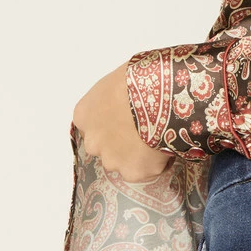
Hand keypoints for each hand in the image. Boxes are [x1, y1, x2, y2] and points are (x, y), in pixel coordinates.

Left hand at [72, 61, 174, 181]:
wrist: (160, 94)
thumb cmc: (140, 77)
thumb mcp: (117, 80)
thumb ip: (113, 98)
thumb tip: (128, 101)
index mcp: (84, 115)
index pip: (94, 125)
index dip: (113, 122)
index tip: (128, 118)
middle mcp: (92, 142)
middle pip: (105, 147)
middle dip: (121, 142)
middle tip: (144, 129)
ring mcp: (111, 160)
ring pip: (124, 161)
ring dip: (138, 154)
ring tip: (159, 137)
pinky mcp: (133, 173)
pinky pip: (145, 170)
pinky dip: (155, 163)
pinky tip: (166, 146)